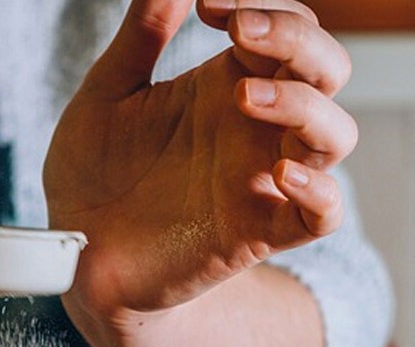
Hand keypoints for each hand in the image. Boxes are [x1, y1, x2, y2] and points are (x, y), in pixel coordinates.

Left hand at [45, 0, 355, 318]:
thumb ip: (140, 36)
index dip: (263, 7)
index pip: (286, 28)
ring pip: (336, 135)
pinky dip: (319, 191)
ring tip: (245, 96)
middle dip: (298, 40)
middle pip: (326, 70)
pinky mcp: (258, 233)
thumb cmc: (93, 173)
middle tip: (239, 32)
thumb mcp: (107, 94)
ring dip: (304, 106)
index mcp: (227, 84)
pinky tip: (278, 172)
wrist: (77, 254)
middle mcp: (255, 128)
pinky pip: (323, 215)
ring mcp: (261, 180)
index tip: (205, 5)